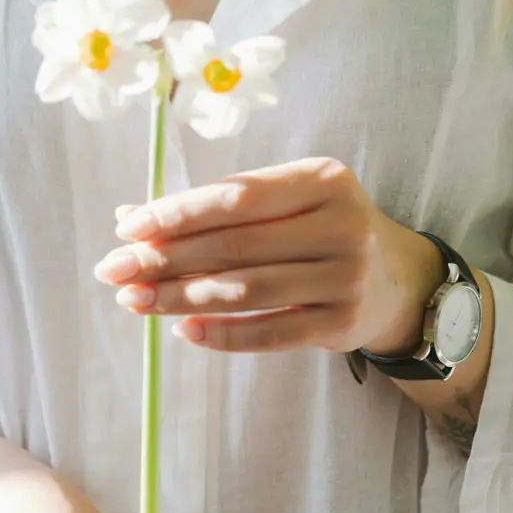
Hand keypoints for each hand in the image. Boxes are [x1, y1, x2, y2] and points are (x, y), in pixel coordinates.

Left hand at [92, 157, 436, 356]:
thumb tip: (130, 218)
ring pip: (247, 291)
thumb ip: (217, 207)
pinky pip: (270, 333)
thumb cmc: (322, 228)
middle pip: (236, 245)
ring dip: (181, 297)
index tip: (128, 227)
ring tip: (135, 300)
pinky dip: (222, 333)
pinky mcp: (341, 324)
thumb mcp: (286, 201)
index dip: (179, 212)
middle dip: (166, 258)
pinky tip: (183, 329)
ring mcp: (346, 277)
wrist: (398, 279)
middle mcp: (341, 224)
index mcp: (323, 178)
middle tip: (114, 269)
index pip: (238, 196)